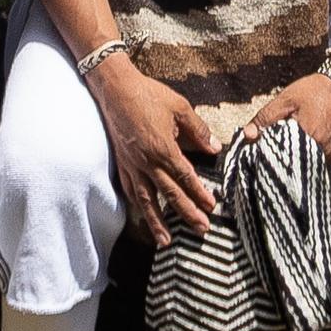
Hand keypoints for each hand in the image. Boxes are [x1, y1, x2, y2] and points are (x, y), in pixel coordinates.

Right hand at [88, 55, 221, 242]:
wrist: (116, 90)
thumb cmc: (148, 95)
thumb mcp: (180, 107)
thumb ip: (198, 130)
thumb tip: (214, 148)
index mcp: (163, 148)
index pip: (185, 177)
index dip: (199, 193)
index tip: (212, 207)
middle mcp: (147, 162)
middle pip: (169, 194)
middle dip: (186, 214)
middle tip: (201, 230)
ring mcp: (132, 165)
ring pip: (146, 200)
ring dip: (157, 222)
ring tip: (166, 241)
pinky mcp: (122, 163)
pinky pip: (131, 190)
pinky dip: (138, 207)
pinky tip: (143, 217)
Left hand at [259, 69, 330, 156]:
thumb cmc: (313, 91)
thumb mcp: (285, 100)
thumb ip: (265, 118)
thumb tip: (247, 135)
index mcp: (308, 135)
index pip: (283, 156)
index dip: (271, 154)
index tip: (262, 151)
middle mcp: (322, 149)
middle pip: (296, 163)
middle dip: (284, 158)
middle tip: (276, 148)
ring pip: (308, 163)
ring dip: (297, 158)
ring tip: (290, 146)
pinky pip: (319, 161)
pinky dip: (309, 156)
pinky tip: (303, 145)